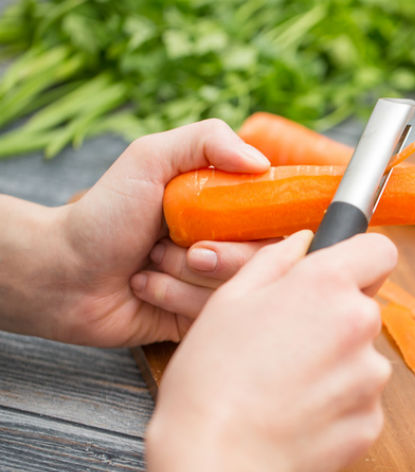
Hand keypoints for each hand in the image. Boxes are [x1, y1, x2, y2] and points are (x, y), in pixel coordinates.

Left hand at [57, 119, 271, 345]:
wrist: (61, 270)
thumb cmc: (104, 212)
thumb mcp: (150, 157)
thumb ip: (207, 139)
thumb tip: (262, 162)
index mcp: (228, 205)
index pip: (282, 217)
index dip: (270, 225)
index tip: (238, 222)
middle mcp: (229, 243)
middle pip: (267, 258)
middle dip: (221, 255)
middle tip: (186, 246)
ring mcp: (216, 282)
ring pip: (239, 287)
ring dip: (188, 275)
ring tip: (153, 262)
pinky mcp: (200, 316)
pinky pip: (214, 313)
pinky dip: (175, 298)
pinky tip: (146, 287)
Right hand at [144, 231, 396, 471]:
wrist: (217, 460)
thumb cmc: (212, 380)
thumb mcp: (229, 301)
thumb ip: (274, 261)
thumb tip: (303, 242)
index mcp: (326, 284)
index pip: (380, 251)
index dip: (359, 260)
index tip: (340, 274)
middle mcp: (360, 323)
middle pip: (364, 309)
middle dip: (334, 320)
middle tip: (286, 343)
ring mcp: (371, 376)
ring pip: (361, 359)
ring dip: (335, 366)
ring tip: (284, 386)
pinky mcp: (371, 421)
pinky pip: (359, 402)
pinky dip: (335, 406)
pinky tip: (296, 415)